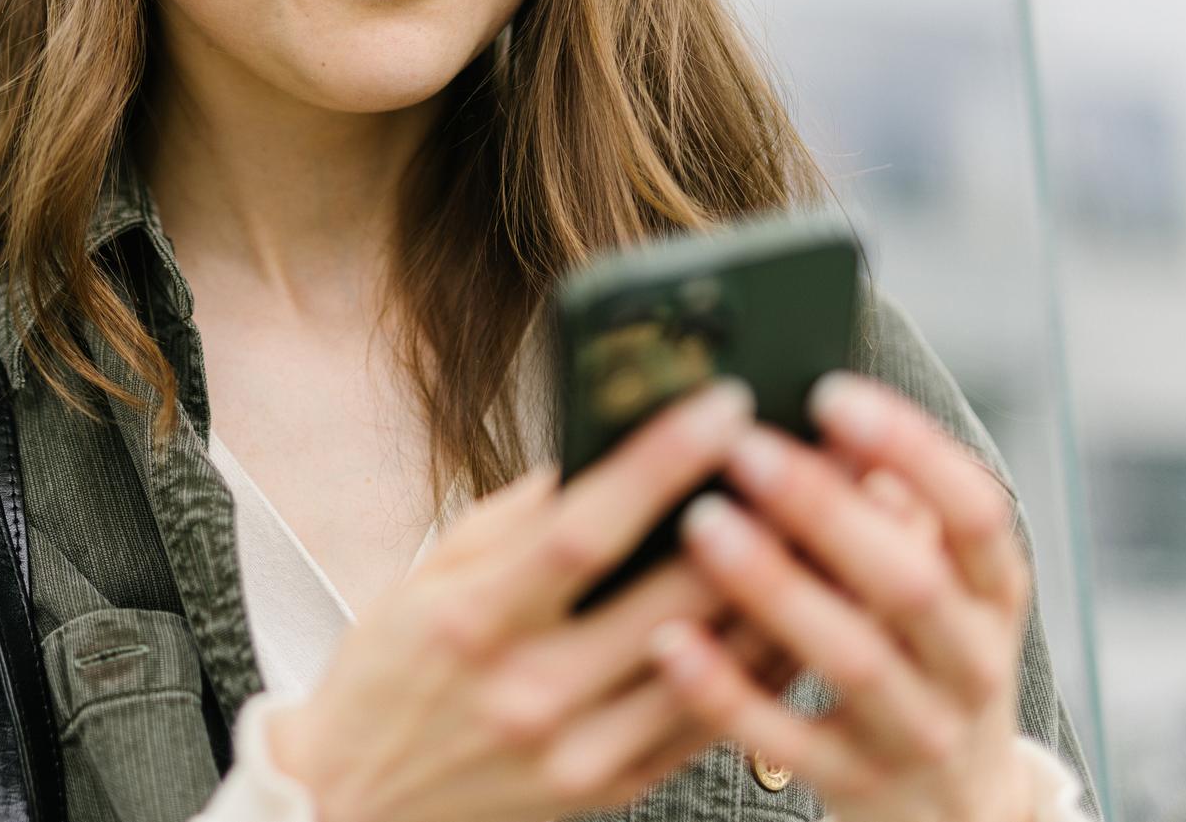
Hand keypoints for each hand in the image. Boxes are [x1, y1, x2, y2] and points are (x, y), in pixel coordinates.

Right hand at [266, 378, 800, 821]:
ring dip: (780, 587)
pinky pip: (709, 721)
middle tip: (814, 456)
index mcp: (474, 619)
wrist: (356, 803)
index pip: (584, 528)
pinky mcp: (610, 790)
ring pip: (710, 662)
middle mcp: (529, 691)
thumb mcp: (430, 574)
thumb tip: (604, 445)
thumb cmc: (392, 672)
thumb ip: (518, 515)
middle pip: (670, 595)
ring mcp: (576, 751)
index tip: (723, 403)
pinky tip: (797, 610)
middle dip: (754, 518)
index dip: (661, 462)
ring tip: (829, 523)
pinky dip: (760, 663)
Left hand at [644, 372, 1036, 821]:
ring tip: (702, 522)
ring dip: (776, 588)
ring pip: (852, 658)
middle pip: (909, 583)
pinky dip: (727, 691)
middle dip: (826, 511)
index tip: (831, 393)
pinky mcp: (857, 784)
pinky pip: (788, 739)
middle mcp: (971, 664)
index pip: (975, 514)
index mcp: (992, 596)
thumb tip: (824, 414)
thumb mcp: (935, 586)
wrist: (952, 809)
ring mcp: (918, 733)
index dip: (913, 450)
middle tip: (746, 449)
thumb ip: (894, 510)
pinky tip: (670, 638)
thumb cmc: (915, 655)